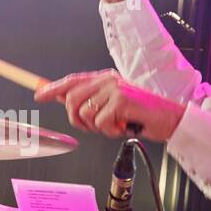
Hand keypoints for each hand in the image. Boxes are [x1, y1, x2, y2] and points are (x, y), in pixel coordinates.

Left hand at [36, 69, 185, 140]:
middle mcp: (109, 80)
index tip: (40, 95)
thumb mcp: (114, 106)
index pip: (73, 80)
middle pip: (72, 99)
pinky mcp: (121, 101)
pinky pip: (100, 123)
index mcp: (106, 79)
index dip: (54, 88)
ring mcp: (115, 89)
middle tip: (93, 127)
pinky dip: (110, 131)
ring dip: (97, 128)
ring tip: (115, 126)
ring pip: (85, 114)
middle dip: (77, 119)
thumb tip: (66, 100)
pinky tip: (123, 127)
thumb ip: (93, 101)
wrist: (170, 119)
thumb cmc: (143, 115)